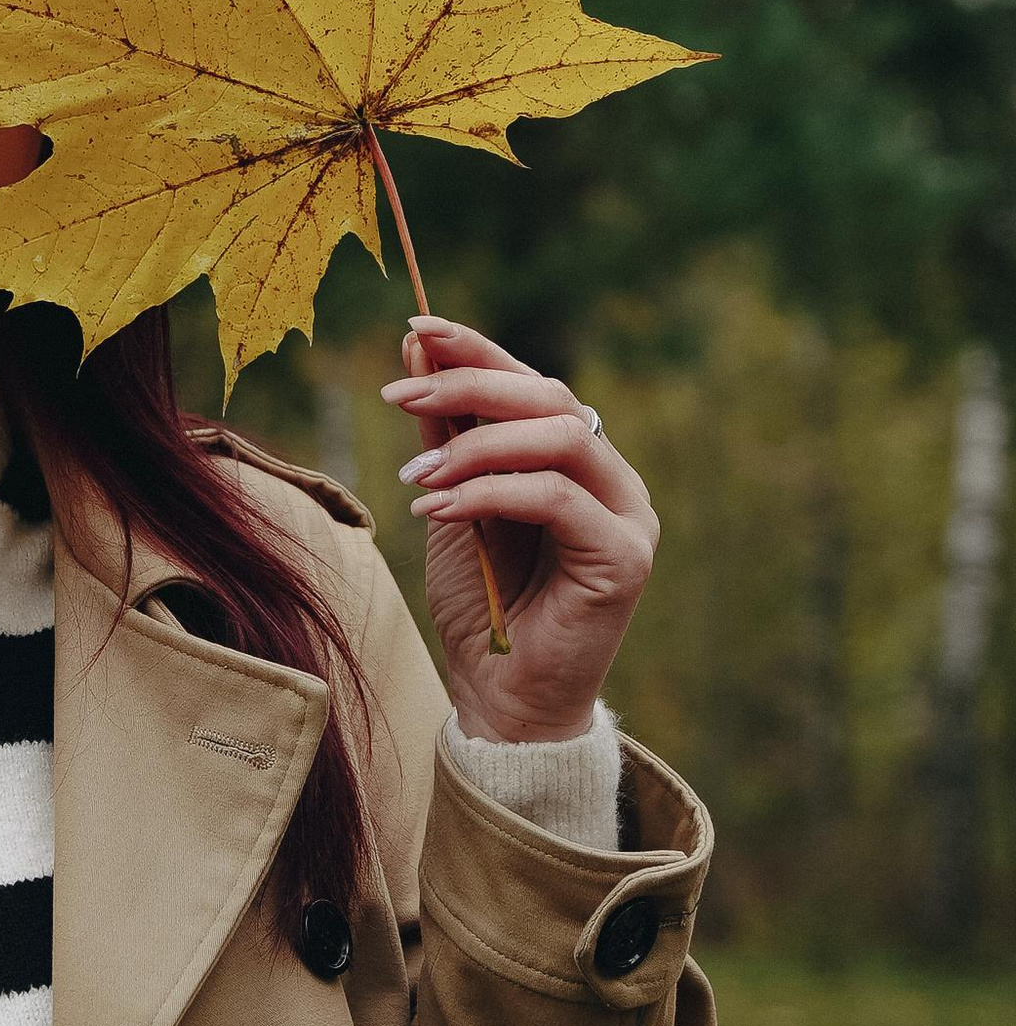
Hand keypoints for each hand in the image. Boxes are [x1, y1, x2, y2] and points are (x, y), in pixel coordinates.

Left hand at [379, 318, 656, 744]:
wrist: (500, 698)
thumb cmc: (481, 603)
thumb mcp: (451, 501)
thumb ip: (444, 432)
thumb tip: (418, 344)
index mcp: (577, 460)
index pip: (533, 382)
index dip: (478, 349)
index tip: (416, 327)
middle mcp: (613, 479)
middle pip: (552, 397)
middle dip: (469, 386)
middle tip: (399, 393)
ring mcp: (627, 516)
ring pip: (562, 436)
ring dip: (477, 444)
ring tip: (416, 474)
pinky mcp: (624, 557)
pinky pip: (558, 497)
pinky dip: (490, 493)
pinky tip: (436, 508)